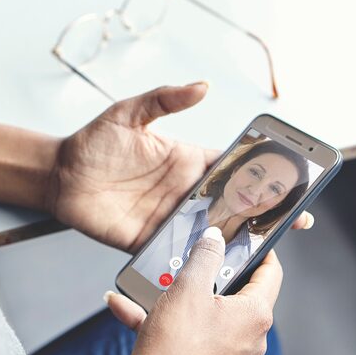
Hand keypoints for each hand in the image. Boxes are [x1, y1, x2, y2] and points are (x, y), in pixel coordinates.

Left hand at [44, 83, 314, 252]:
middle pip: (232, 204)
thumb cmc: (95, 141)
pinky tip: (218, 269)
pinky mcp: (149, 240)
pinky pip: (178, 253)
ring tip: (266, 248)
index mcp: (188, 161)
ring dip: (236, 240)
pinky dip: (198, 261)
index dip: (263, 173)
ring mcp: (170, 218)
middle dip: (264, 213)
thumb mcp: (130, 113)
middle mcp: (185, 191)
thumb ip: (165, 99)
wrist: (60, 175)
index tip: (292, 178)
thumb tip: (202, 85)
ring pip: (211, 232)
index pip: (233, 168)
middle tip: (295, 221)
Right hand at [109, 227, 282, 354]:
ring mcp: (229, 350)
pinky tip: (133, 306)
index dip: (261, 250)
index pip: (271, 273)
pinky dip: (167, 316)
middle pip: (239, 290)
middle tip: (196, 256)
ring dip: (181, 293)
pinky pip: (191, 328)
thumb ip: (206, 255)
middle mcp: (249, 335)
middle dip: (212, 270)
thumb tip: (215, 239)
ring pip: (209, 308)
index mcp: (255, 315)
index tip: (249, 237)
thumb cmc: (174, 348)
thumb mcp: (189, 287)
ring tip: (159, 283)